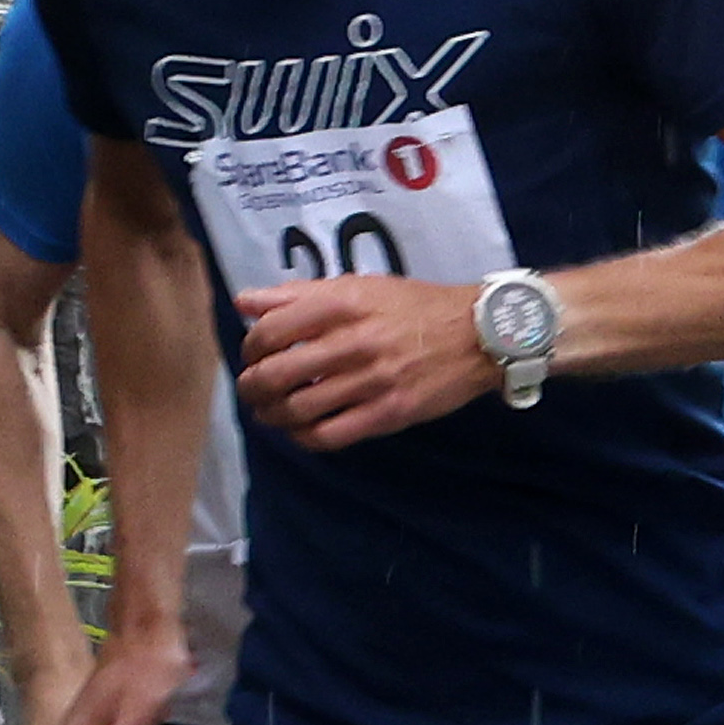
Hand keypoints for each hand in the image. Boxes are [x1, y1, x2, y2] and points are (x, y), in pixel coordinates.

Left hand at [231, 276, 505, 451]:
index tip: (254, 355)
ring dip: (273, 415)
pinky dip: (305, 438)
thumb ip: (298, 294)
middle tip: (252, 390)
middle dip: (252, 387)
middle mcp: (352, 343)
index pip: (270, 332)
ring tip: (270, 413)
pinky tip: (302, 431)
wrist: (478, 334)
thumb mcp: (358, 286)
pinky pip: (331, 435)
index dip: (250, 348)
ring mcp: (371, 382)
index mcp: (340, 306)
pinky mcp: (389, 413)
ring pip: (298, 409)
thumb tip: (245, 302)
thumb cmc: (414, 307)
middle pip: (275, 375)